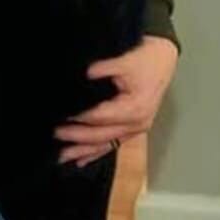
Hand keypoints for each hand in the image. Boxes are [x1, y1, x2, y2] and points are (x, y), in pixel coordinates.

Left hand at [54, 35, 178, 168]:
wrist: (163, 59)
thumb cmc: (146, 59)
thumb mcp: (124, 60)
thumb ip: (102, 68)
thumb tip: (85, 74)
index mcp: (134, 108)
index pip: (100, 117)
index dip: (79, 118)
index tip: (60, 116)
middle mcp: (137, 123)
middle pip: (102, 136)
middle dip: (77, 138)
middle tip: (55, 135)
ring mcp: (136, 129)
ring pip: (106, 144)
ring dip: (84, 151)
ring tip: (62, 157)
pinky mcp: (133, 129)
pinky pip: (113, 144)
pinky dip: (97, 152)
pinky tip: (82, 160)